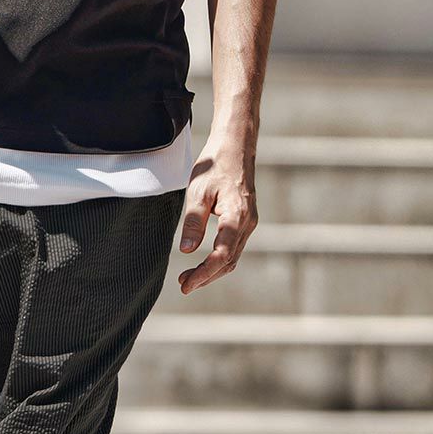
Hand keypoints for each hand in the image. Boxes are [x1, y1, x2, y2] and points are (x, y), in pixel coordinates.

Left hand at [176, 141, 258, 293]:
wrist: (236, 148)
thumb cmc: (215, 166)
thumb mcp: (198, 191)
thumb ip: (194, 222)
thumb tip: (187, 250)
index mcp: (237, 215)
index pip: (222, 255)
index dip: (204, 273)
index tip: (186, 284)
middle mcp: (248, 223)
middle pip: (229, 261)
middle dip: (206, 276)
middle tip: (183, 285)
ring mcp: (249, 223)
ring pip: (233, 257)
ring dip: (212, 271)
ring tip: (189, 278)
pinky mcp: (245, 221)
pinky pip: (234, 248)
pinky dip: (219, 260)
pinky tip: (204, 263)